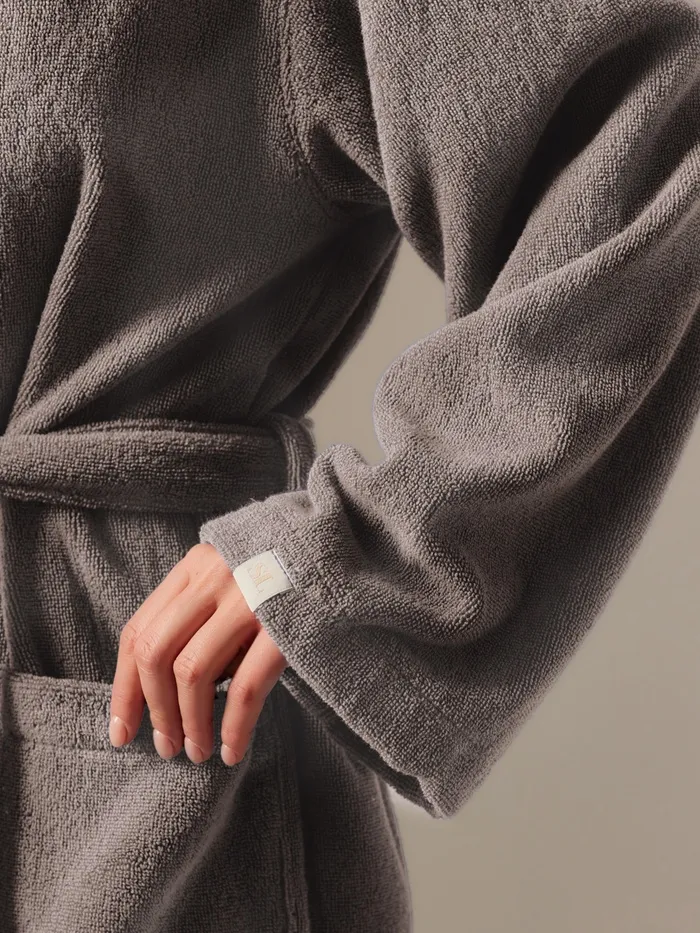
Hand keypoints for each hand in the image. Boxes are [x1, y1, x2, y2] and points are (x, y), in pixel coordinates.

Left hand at [108, 542, 287, 764]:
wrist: (339, 549)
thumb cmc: (282, 573)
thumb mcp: (230, 579)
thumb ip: (199, 618)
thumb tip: (167, 694)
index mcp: (194, 568)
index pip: (138, 631)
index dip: (125, 689)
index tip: (122, 731)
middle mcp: (214, 578)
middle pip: (157, 653)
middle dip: (155, 711)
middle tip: (166, 748)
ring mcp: (249, 597)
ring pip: (193, 671)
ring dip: (190, 723)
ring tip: (198, 752)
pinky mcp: (284, 623)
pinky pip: (246, 686)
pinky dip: (235, 726)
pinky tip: (233, 751)